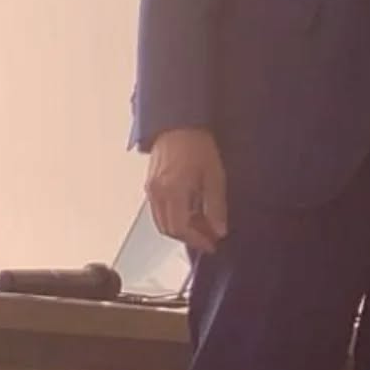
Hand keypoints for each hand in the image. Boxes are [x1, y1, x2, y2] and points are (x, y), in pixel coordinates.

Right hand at [145, 127, 228, 254]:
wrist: (179, 125)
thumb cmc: (198, 145)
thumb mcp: (214, 174)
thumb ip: (216, 205)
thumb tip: (219, 230)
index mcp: (172, 191)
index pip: (181, 228)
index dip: (198, 240)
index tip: (213, 244)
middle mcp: (157, 194)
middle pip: (170, 229)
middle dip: (190, 237)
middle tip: (210, 237)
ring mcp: (150, 191)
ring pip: (163, 223)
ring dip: (182, 229)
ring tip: (203, 226)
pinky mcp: (150, 187)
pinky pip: (159, 212)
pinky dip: (174, 218)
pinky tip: (191, 213)